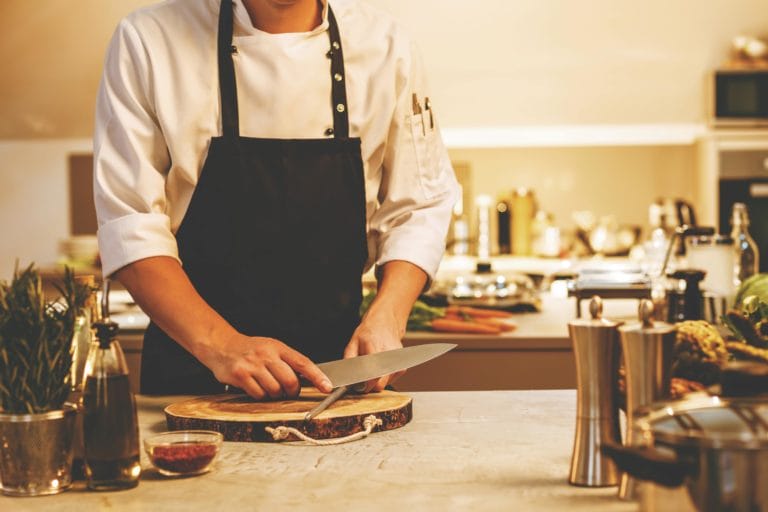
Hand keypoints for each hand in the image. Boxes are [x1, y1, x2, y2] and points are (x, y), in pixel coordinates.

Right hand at [197, 333, 332, 399]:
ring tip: (268, 386)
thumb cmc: (251, 349)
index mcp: (278, 347)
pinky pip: (259, 395)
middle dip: (292, 391)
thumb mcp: (272, 348)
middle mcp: (266, 355)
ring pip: (274, 391)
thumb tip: (309, 378)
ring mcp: (253, 365)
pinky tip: (256, 387)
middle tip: (289, 391)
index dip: (317, 376)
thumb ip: (288, 361)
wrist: (222, 346)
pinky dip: (260, 396)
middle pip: (290, 381)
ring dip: (275, 394)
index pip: (302, 363)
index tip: (327, 386)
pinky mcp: (241, 376)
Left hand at [344, 309, 404, 392]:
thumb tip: (347, 376)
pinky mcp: (402, 366)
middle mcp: (389, 354)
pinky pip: (391, 380)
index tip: (359, 386)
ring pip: (385, 383)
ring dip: (377, 381)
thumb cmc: (368, 332)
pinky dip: (384, 378)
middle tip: (363, 380)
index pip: (373, 374)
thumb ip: (349, 358)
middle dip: (370, 385)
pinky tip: (380, 367)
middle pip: (380, 383)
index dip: (365, 384)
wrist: (385, 323)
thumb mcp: (353, 341)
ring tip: (372, 367)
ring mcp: (398, 361)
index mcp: (375, 347)